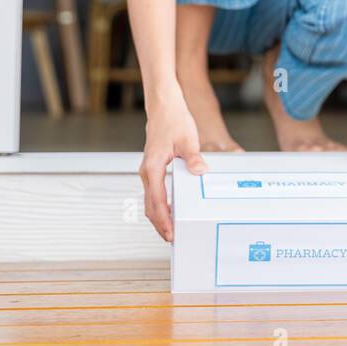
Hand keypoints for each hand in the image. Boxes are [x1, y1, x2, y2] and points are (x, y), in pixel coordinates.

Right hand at [138, 93, 207, 241]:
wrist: (163, 107)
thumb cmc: (174, 120)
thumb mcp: (188, 139)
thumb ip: (192, 157)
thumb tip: (199, 171)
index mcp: (153, 167)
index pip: (157, 200)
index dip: (163, 219)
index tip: (170, 233)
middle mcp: (147, 172)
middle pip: (150, 205)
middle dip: (159, 224)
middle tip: (172, 239)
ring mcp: (148, 171)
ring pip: (150, 200)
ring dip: (159, 216)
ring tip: (171, 230)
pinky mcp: (153, 169)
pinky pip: (154, 192)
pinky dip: (159, 205)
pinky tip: (170, 211)